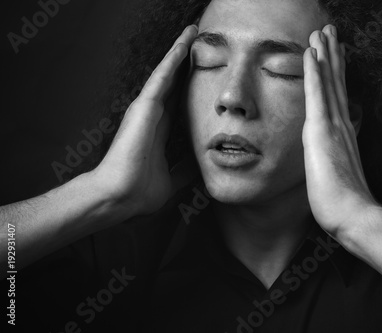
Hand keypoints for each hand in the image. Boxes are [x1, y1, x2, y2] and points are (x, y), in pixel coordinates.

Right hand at [89, 24, 198, 217]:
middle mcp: (154, 115)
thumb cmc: (140, 191)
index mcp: (161, 131)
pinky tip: (184, 41)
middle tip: (200, 40)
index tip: (205, 72)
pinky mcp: (143, 106)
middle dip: (186, 61)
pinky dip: (172, 58)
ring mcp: (147, 108)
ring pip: (167, 73)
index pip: (179, 101)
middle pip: (174, 81)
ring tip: (193, 30)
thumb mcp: (173, 179)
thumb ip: (186, 170)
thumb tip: (202, 169)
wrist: (121, 197)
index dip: (190, 85)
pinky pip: (161, 76)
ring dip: (180, 51)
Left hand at [302, 24, 376, 238]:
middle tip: (329, 31)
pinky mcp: (323, 131)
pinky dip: (314, 71)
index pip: (337, 97)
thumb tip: (334, 158)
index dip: (335, 75)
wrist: (353, 216)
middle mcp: (341, 124)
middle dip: (332, 55)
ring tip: (323, 30)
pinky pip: (317, 94)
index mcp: (342, 134)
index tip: (332, 55)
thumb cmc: (345, 203)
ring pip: (328, 81)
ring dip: (325, 54)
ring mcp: (334, 125)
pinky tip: (311, 51)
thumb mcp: (339, 177)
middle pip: (335, 83)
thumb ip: (337, 161)